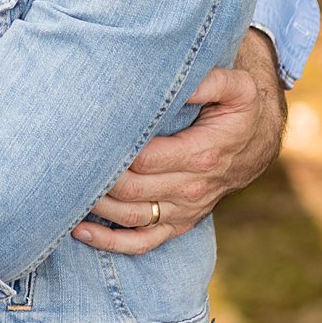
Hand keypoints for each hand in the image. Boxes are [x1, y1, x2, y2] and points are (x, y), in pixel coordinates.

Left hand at [71, 29, 285, 254]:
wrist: (257, 142)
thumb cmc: (239, 108)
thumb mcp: (236, 87)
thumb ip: (208, 81)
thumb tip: (177, 79)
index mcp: (201, 154)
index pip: (145, 159)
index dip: (113, 151)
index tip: (85, 135)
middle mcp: (192, 188)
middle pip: (131, 190)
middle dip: (97, 178)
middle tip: (65, 160)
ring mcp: (184, 209)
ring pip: (131, 217)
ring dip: (96, 208)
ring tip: (64, 190)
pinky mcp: (179, 222)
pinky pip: (144, 242)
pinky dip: (111, 243)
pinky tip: (81, 232)